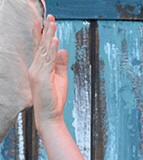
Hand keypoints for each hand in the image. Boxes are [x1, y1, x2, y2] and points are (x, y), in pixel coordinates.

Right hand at [28, 15, 68, 131]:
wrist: (49, 116)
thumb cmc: (54, 99)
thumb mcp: (60, 78)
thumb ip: (61, 64)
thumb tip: (64, 49)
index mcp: (38, 68)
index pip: (39, 48)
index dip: (41, 35)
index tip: (43, 21)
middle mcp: (35, 68)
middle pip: (41, 46)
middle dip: (46, 31)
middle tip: (50, 17)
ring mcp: (37, 72)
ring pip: (44, 50)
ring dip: (49, 36)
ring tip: (53, 23)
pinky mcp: (42, 77)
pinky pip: (48, 61)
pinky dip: (52, 50)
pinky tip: (56, 41)